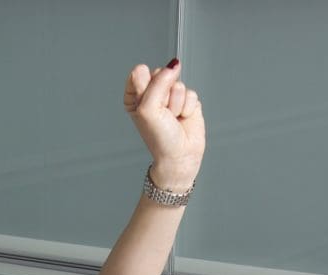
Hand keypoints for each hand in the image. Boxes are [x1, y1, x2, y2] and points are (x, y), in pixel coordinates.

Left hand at [123, 61, 204, 190]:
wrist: (179, 156)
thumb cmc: (159, 138)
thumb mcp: (148, 109)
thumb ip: (157, 82)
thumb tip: (173, 64)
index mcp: (135, 96)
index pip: (140, 72)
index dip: (146, 88)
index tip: (147, 106)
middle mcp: (152, 94)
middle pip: (161, 74)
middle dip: (164, 95)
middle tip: (163, 113)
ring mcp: (170, 96)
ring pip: (178, 84)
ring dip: (176, 103)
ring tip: (173, 118)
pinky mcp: (187, 100)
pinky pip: (191, 92)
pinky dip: (188, 107)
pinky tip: (183, 118)